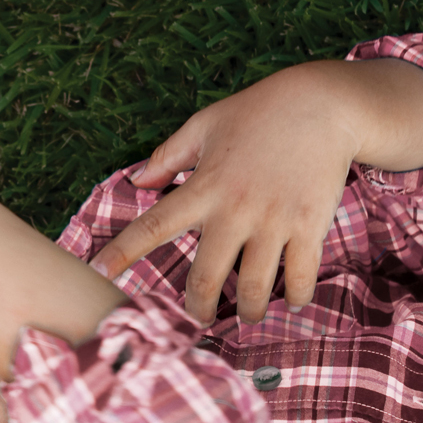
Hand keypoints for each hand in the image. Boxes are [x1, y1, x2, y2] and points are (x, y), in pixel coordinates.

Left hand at [90, 63, 360, 324]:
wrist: (324, 103)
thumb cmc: (259, 111)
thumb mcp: (205, 125)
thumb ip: (168, 156)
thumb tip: (136, 181)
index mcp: (204, 187)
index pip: (153, 226)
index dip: (123, 252)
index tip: (98, 273)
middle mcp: (235, 210)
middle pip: (205, 277)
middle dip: (197, 308)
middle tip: (197, 319)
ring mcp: (274, 221)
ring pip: (253, 288)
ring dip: (248, 311)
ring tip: (248, 315)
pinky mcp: (310, 225)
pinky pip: (300, 276)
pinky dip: (295, 296)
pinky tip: (290, 300)